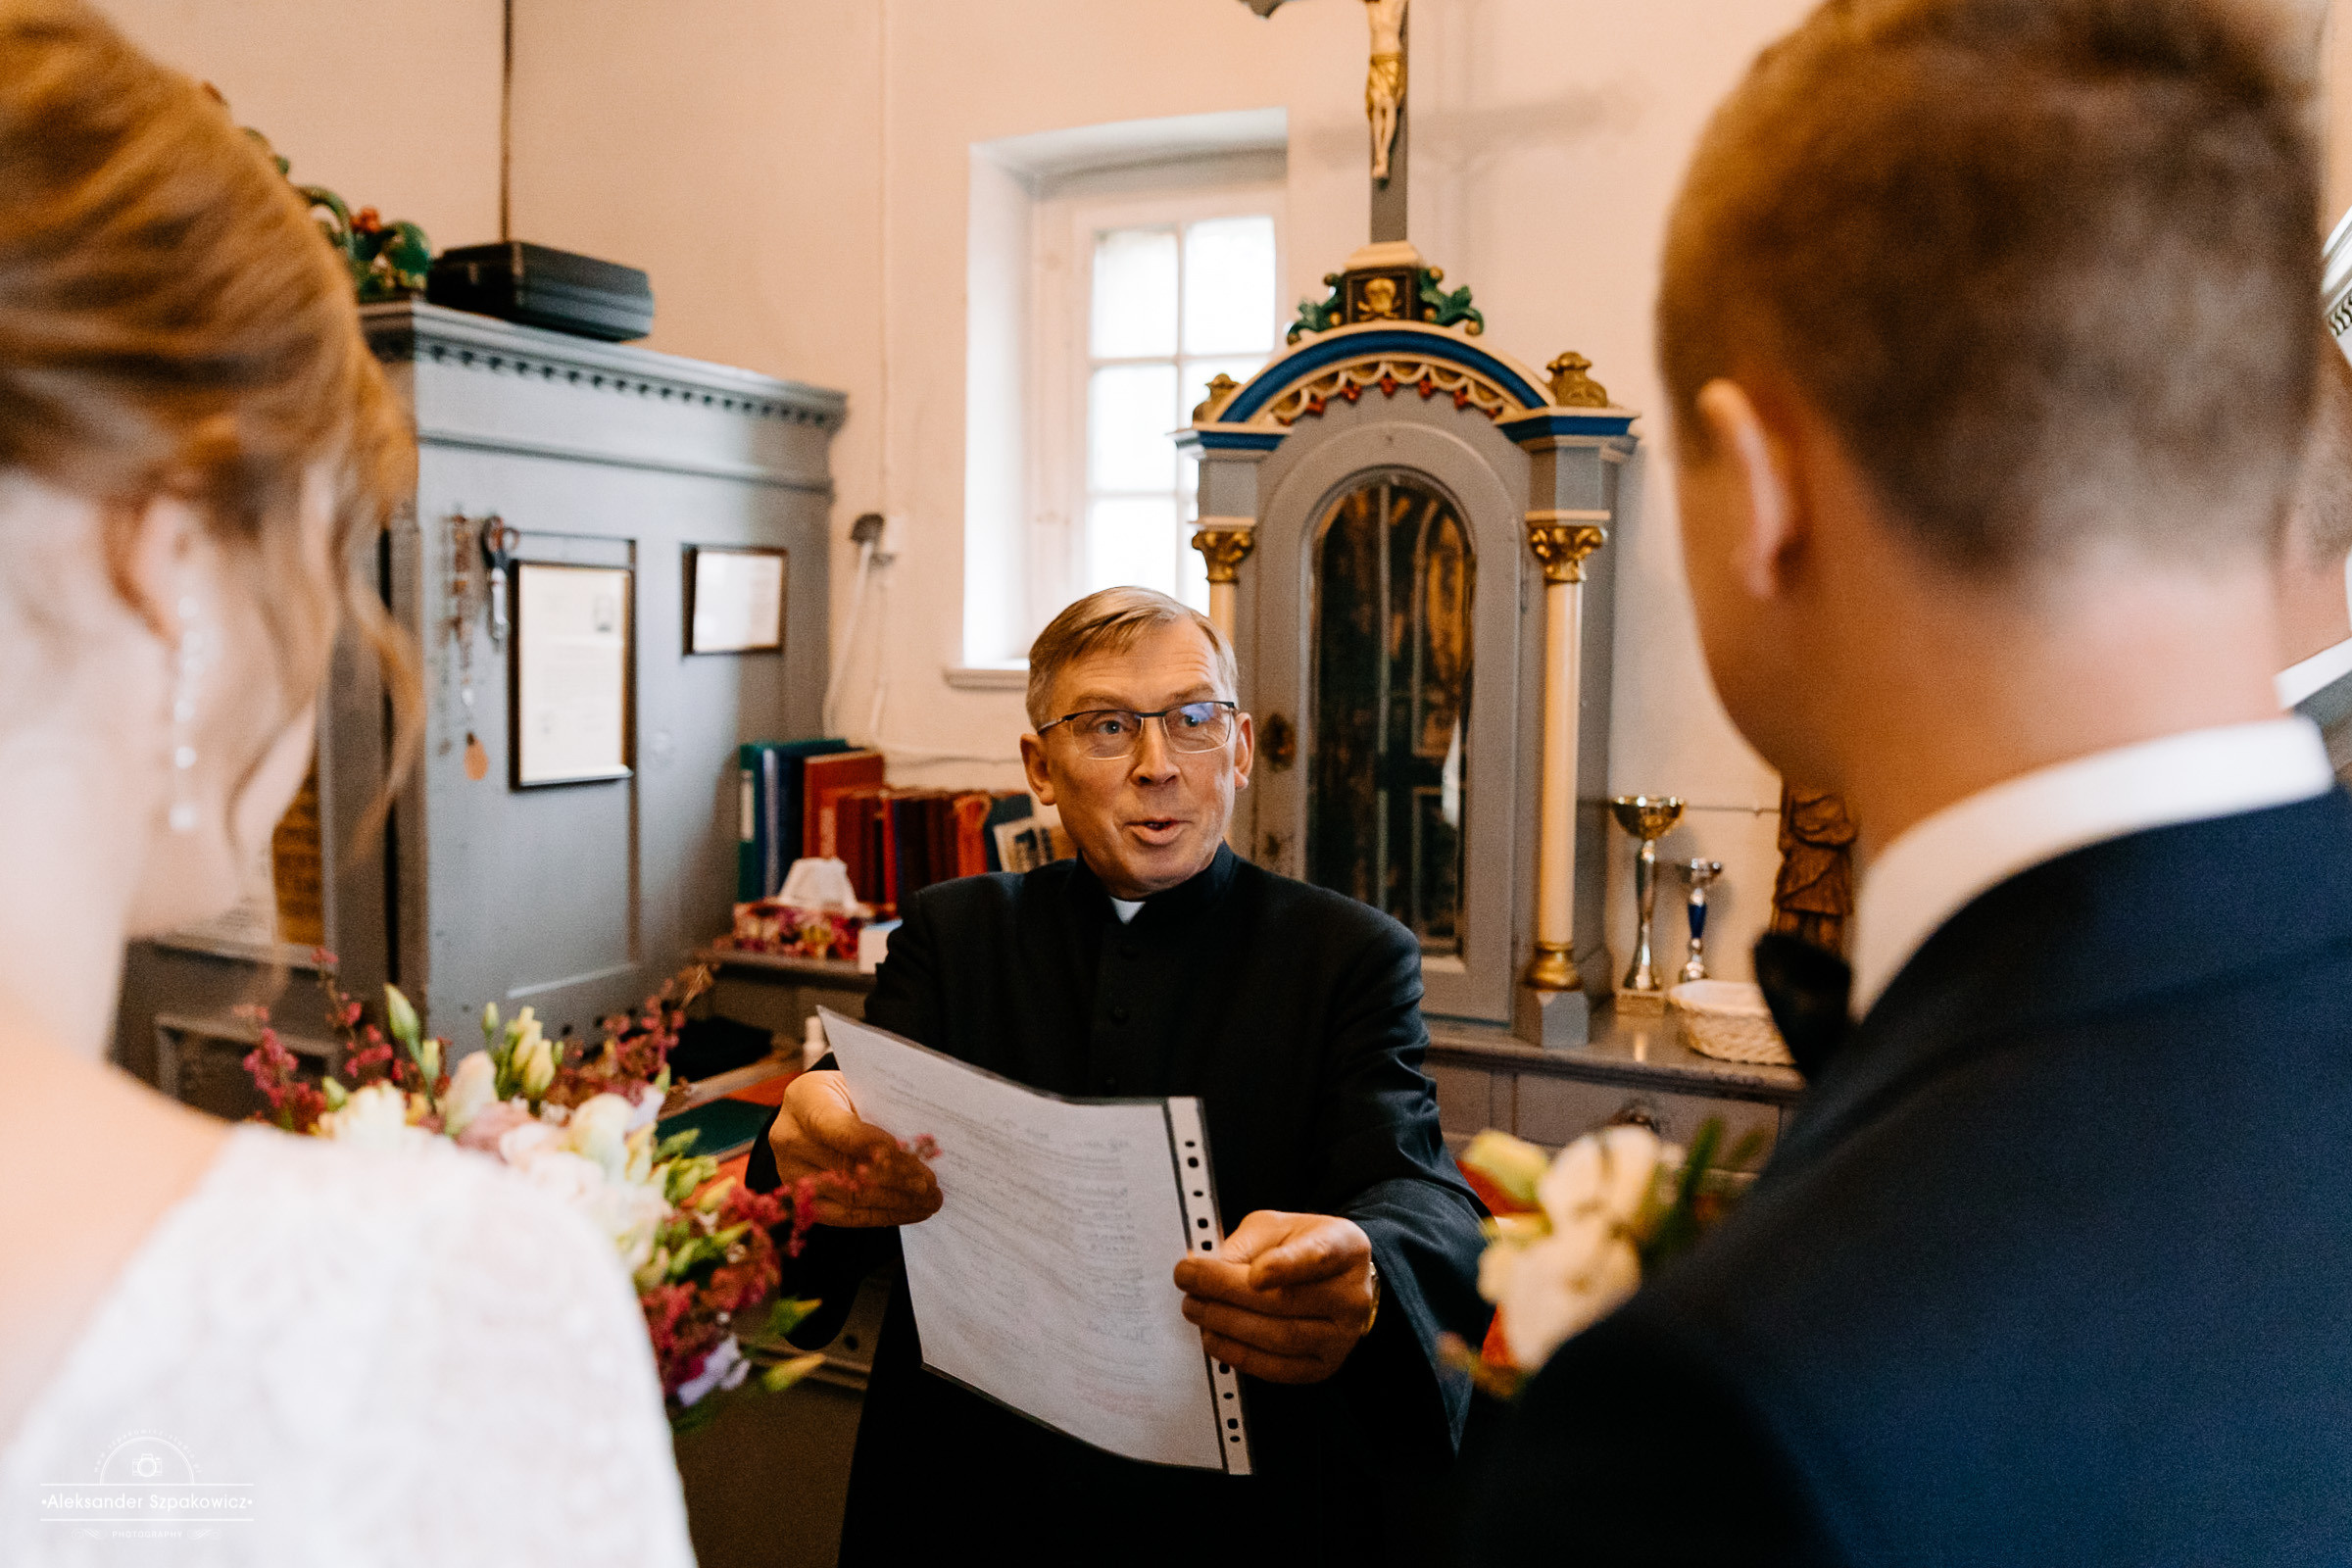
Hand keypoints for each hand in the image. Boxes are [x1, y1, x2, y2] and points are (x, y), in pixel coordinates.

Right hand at [765, 1069, 941, 1227]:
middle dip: (897, 1180)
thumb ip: (880, 1111)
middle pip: (849, 1169)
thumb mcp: (860, 1088)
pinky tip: (909, 1211)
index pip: (842, 1130)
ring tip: (929, 1202)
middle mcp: (791, 1139)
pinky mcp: (803, 1202)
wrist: (813, 1111)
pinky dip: (881, 1216)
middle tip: (931, 1186)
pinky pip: (845, 1216)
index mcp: (804, 1101)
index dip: (877, 1147)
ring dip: (896, 1203)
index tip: (914, 1160)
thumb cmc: (845, 1095)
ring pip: (850, 1198)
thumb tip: (918, 1146)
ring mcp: (792, 1174)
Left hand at [1172, 1210, 1376, 1383]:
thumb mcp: (1277, 1228)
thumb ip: (1245, 1244)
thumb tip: (1204, 1267)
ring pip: (1279, 1338)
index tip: (1252, 1273)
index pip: (1318, 1257)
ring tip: (1196, 1308)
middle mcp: (1351, 1296)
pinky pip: (1277, 1369)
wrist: (1333, 1281)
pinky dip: (1239, 1355)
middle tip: (1189, 1282)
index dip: (1284, 1266)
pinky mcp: (1322, 1366)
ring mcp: (1341, 1337)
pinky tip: (1214, 1338)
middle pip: (1286, 1301)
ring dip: (1227, 1325)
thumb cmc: (1300, 1248)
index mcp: (1346, 1248)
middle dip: (1227, 1293)